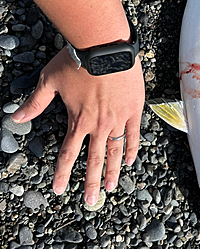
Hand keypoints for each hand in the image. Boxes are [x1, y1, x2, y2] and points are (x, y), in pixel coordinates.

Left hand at [11, 47, 144, 204]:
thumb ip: (35, 103)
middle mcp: (98, 125)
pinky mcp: (134, 109)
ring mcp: (118, 118)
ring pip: (116, 151)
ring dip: (114, 172)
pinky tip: (131, 161)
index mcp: (78, 121)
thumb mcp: (49, 80)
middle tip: (92, 202)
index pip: (69, 154)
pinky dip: (132, 149)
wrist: (104, 46)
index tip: (60, 190)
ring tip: (113, 188)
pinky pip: (134, 134)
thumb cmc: (76, 62)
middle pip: (95, 160)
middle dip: (92, 183)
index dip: (64, 174)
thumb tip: (15, 118)